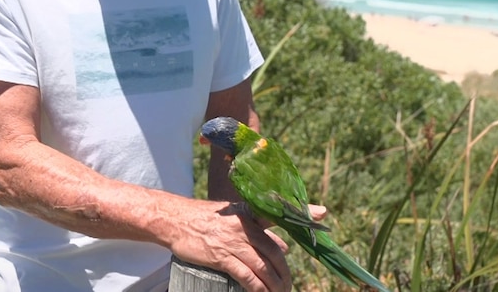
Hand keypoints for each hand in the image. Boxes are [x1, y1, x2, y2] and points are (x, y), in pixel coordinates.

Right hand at [168, 200, 292, 291]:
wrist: (174, 219)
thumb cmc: (204, 218)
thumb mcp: (233, 217)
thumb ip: (259, 231)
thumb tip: (285, 247)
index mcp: (249, 213)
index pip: (280, 213)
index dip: (302, 213)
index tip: (323, 214)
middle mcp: (244, 226)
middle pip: (275, 250)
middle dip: (285, 271)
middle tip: (289, 285)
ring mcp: (233, 241)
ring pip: (263, 265)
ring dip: (275, 283)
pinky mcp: (221, 256)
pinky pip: (246, 274)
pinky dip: (258, 286)